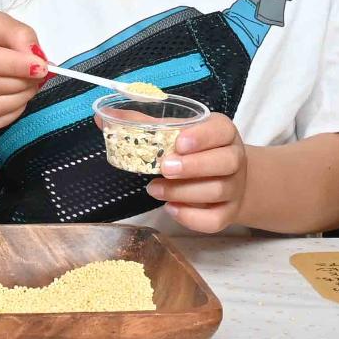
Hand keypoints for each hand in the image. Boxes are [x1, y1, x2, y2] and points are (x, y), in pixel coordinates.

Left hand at [149, 113, 247, 232]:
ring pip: (217, 191)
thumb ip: (145, 125)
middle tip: (165, 168)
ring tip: (154, 189)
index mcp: (223, 133)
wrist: (228, 178)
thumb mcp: (179, 132)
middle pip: (225, 162)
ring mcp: (234, 188)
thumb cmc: (197, 150)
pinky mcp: (228, 213)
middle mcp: (235, 159)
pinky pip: (214, 220)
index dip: (202, 137)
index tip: (178, 142)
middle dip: (193, 166)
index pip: (222, 130)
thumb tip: (103, 118)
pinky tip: (170, 208)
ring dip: (182, 192)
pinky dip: (191, 217)